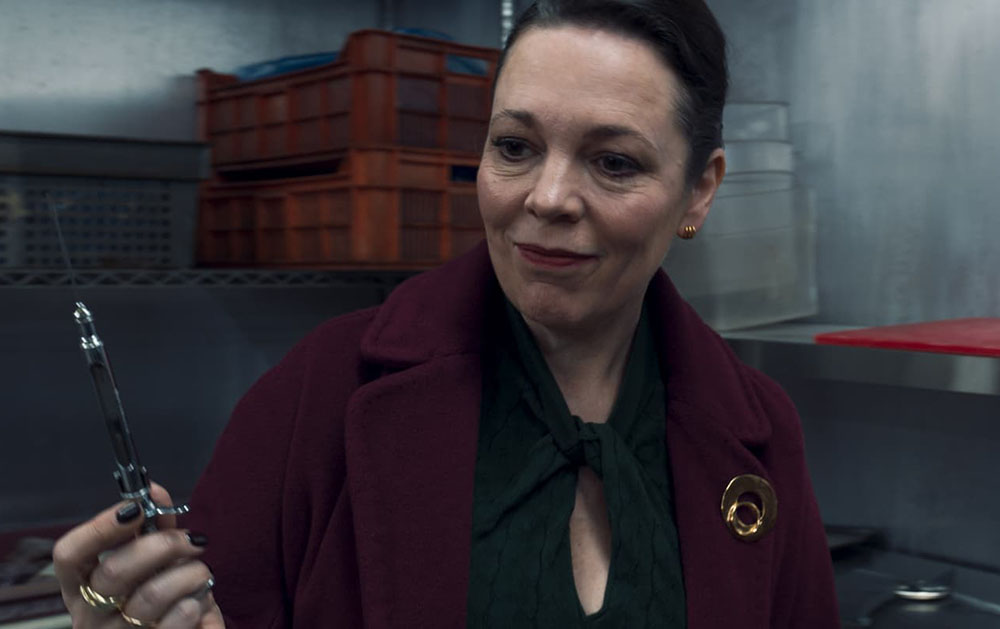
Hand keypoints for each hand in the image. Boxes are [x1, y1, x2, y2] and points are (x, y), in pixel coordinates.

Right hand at [53, 483, 224, 627]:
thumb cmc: (158, 596)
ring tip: (202, 572)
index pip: (69, 555)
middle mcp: (90, 616)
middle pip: (115, 572)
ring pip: (150, 597)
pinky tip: (199, 601)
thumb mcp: (153, 563)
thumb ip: (153, 527)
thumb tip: (154, 490)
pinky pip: (175, 622)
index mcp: (82, 587)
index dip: (99, 528)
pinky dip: (196, 604)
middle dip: (161, 546)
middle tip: (191, 540)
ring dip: (188, 575)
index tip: (135, 508)